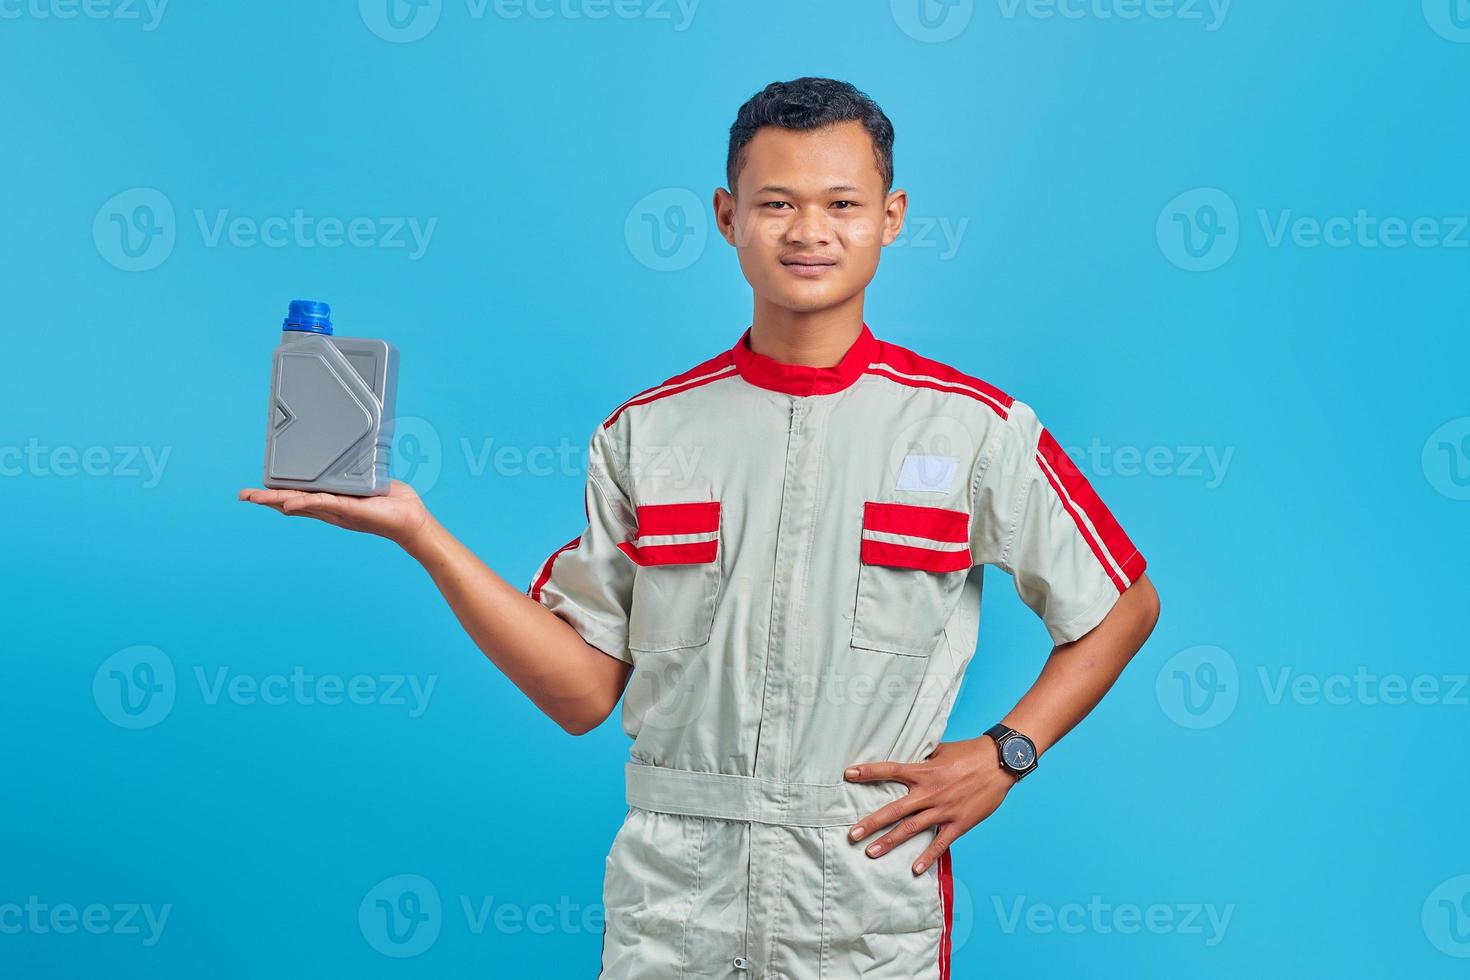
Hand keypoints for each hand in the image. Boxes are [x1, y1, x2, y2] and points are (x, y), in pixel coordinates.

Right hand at [237, 479, 431, 550]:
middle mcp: (331, 509)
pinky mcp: (349, 510)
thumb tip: (352, 451)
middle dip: (267, 500)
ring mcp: (338, 511)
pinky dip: (305, 502)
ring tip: (254, 499)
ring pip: (301, 504)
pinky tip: (288, 502)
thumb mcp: (369, 482)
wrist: (412, 521)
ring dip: (276, 501)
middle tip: (244, 496)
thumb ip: (356, 471)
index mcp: (333, 502)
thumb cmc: (395, 503)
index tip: (258, 491)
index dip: (279, 494)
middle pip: (292, 503)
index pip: (300, 498)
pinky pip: (323, 504)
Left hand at [843, 735, 1016, 874]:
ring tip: (871, 852)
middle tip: (852, 834)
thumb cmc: (970, 753)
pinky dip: (927, 857)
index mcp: (924, 771)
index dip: (869, 772)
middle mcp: (930, 792)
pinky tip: (914, 869)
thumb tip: (908, 758)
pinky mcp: (959, 823)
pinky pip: (940, 843)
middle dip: (871, 822)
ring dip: (890, 842)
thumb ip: (923, 759)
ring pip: (911, 828)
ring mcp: (944, 809)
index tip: (848, 774)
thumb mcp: (941, 751)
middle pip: (894, 809)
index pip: (890, 770)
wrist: (1001, 762)